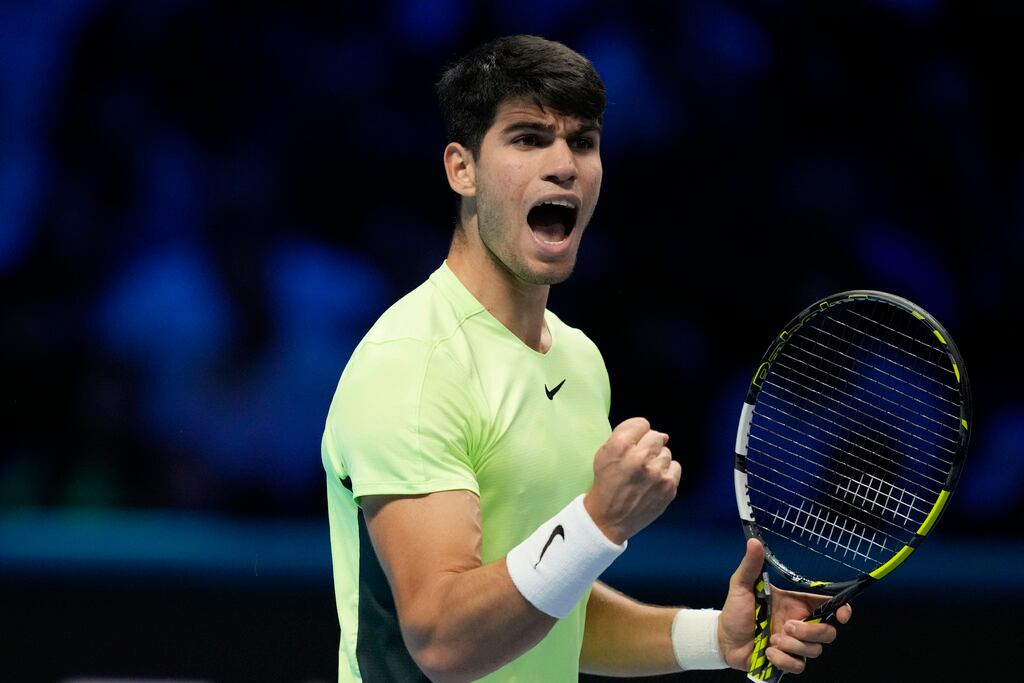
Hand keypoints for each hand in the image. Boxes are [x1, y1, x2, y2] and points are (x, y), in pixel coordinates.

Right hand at [583, 417, 679, 543]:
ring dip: (657, 461)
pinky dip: (666, 473)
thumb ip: (626, 436)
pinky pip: (675, 467)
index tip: (634, 444)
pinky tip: (654, 481)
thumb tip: (662, 435)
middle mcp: (639, 458)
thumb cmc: (606, 484)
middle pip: (656, 436)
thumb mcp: (604, 454)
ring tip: (645, 474)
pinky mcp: (668, 487)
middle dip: (648, 446)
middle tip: (639, 461)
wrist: (609, 519)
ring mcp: (656, 473)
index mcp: (620, 446)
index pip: (642, 424)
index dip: (637, 433)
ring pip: (666, 452)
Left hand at [718, 538, 852, 673]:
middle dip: (811, 632)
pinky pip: (798, 666)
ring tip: (771, 639)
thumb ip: (751, 566)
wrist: (722, 637)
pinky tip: (768, 652)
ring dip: (793, 646)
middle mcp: (799, 625)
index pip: (828, 606)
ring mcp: (794, 645)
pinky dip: (783, 660)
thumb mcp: (741, 585)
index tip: (842, 613)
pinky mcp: (786, 661)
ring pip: (814, 650)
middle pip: (828, 632)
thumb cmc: (735, 610)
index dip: (841, 610)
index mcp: (795, 605)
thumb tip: (754, 542)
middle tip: (787, 626)